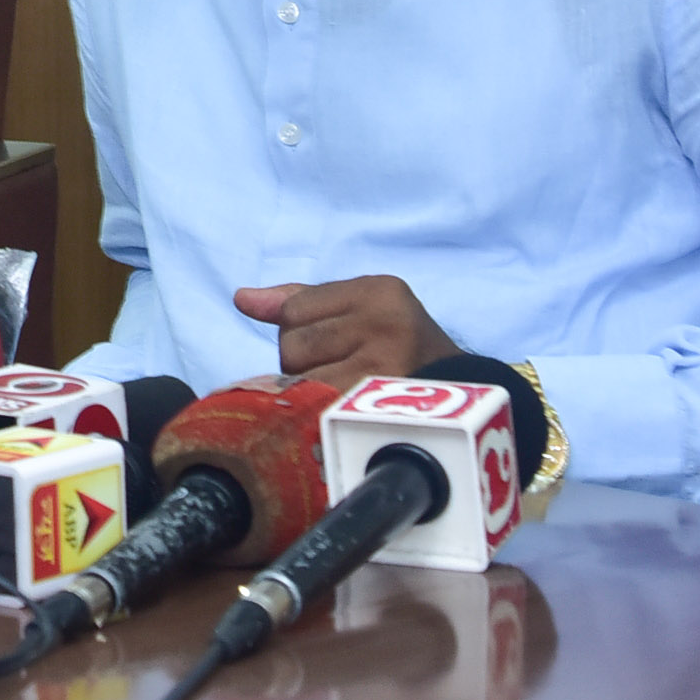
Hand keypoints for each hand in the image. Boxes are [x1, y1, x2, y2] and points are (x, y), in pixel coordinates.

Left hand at [234, 275, 457, 388]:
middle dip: (303, 361)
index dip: (301, 331)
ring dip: (310, 387)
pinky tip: (340, 406)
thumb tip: (241, 299)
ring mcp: (383, 365)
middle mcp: (385, 322)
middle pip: (291, 344)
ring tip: (344, 386)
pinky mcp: (376, 406)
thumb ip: (298, 301)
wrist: (457, 400)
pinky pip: (314, 404)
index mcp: (379, 290)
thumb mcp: (357, 309)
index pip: (293, 310)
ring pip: (299, 376)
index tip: (337, 342)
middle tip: (342, 369)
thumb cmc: (396, 349)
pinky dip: (317, 409)